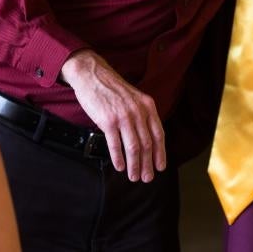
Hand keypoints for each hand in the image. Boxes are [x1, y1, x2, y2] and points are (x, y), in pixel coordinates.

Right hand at [60, 50, 165, 181]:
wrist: (92, 75)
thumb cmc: (112, 88)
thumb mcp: (134, 97)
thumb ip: (142, 114)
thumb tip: (147, 138)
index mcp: (147, 105)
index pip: (159, 134)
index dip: (160, 153)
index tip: (160, 166)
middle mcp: (138, 111)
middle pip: (147, 144)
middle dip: (147, 164)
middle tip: (147, 178)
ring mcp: (123, 116)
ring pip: (133, 147)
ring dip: (134, 165)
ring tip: (133, 176)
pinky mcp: (107, 120)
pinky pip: (115, 144)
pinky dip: (118, 158)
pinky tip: (119, 166)